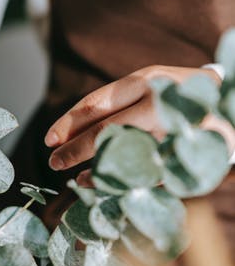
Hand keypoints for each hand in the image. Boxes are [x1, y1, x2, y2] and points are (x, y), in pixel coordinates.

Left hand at [44, 65, 231, 171]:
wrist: (231, 100)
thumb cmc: (178, 96)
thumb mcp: (149, 88)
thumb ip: (115, 106)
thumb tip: (67, 136)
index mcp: (144, 80)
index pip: (96, 103)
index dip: (68, 123)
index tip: (49, 140)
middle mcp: (158, 101)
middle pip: (106, 129)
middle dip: (74, 149)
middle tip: (53, 162)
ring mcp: (175, 127)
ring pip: (126, 153)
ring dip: (97, 169)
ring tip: (76, 178)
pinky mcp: (189, 151)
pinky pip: (149, 172)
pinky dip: (124, 181)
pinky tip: (103, 185)